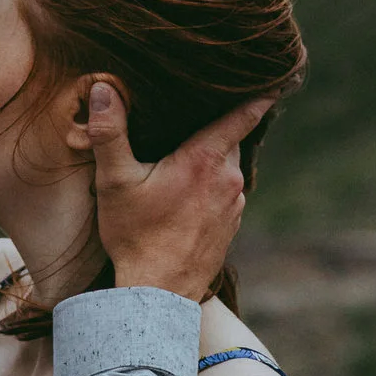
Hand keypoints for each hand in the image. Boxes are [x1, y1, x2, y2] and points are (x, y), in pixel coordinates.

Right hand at [89, 82, 275, 302]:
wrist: (159, 294)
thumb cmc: (136, 236)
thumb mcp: (115, 181)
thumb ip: (109, 132)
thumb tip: (101, 89)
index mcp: (205, 159)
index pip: (242, 117)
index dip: (258, 97)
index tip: (275, 80)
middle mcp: (229, 179)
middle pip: (230, 140)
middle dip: (216, 128)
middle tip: (195, 117)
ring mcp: (233, 205)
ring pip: (228, 168)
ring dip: (211, 161)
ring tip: (182, 159)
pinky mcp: (230, 226)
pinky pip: (225, 193)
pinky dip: (211, 186)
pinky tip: (185, 195)